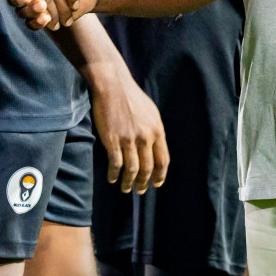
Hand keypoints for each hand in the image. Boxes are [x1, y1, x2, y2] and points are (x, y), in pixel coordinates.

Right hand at [87, 67, 167, 193]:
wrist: (112, 85)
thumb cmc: (131, 96)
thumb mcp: (151, 112)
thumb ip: (154, 130)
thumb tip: (155, 146)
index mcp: (157, 130)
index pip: (163, 160)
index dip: (160, 175)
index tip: (156, 183)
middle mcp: (145, 137)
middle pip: (148, 168)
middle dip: (144, 182)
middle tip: (139, 190)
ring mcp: (129, 139)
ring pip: (132, 170)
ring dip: (129, 183)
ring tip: (125, 189)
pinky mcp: (113, 139)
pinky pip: (115, 164)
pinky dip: (114, 174)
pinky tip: (112, 178)